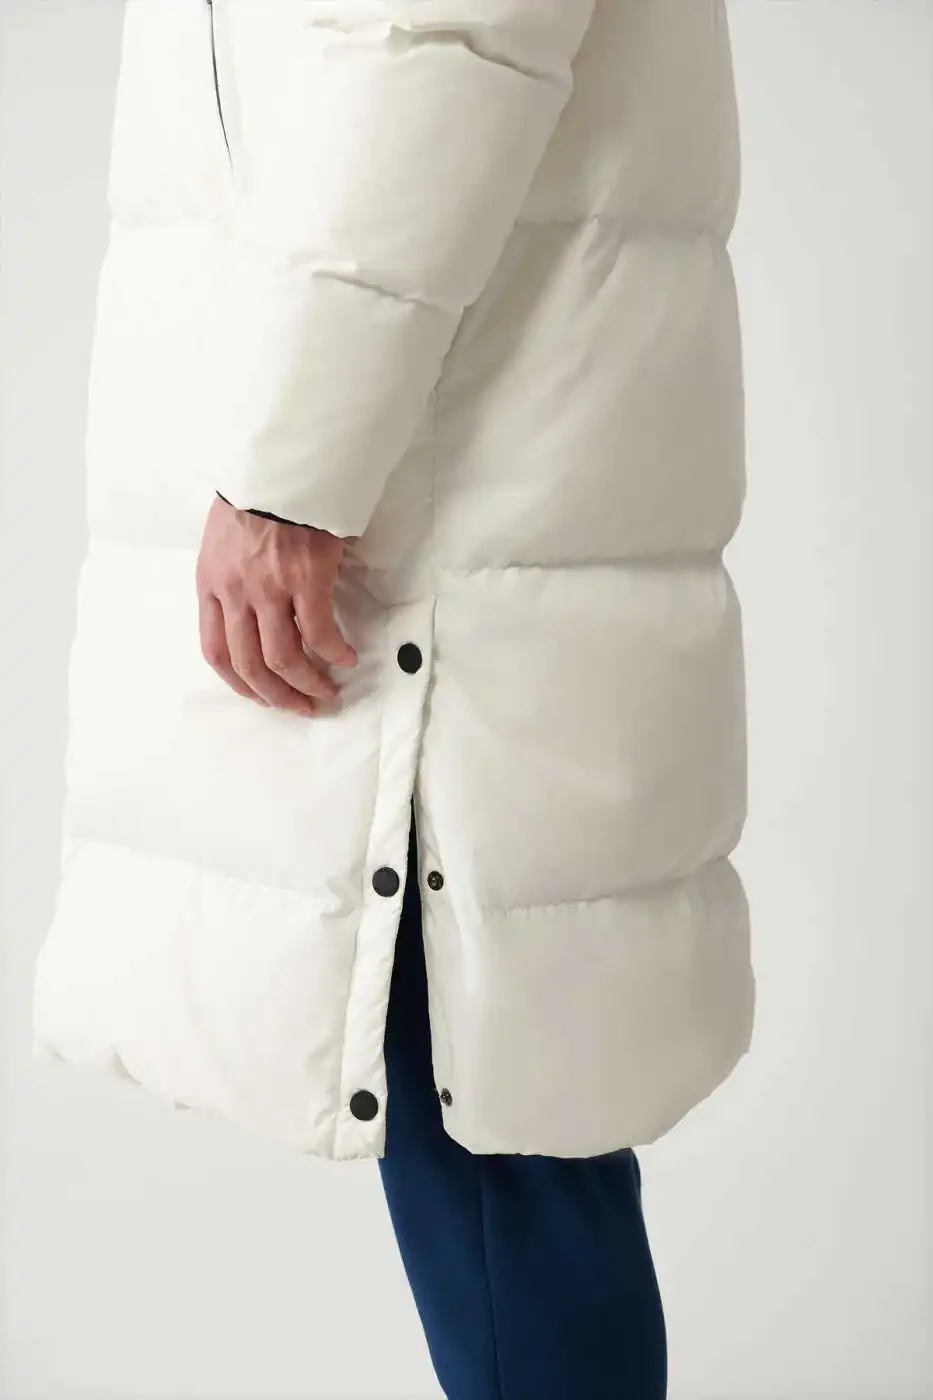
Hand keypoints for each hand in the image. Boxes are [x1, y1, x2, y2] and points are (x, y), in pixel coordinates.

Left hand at [196, 496, 357, 714]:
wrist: (283, 464)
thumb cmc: (257, 495)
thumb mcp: (224, 539)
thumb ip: (231, 577)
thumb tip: (252, 611)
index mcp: (211, 583)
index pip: (215, 651)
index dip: (239, 684)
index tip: (261, 695)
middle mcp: (235, 592)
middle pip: (249, 664)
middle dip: (276, 695)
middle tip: (301, 706)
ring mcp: (269, 588)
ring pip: (282, 658)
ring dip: (307, 683)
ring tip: (327, 691)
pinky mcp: (305, 580)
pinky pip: (318, 633)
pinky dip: (333, 653)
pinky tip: (346, 658)